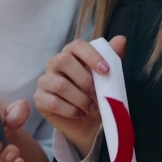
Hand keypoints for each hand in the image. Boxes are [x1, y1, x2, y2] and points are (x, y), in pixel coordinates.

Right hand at [33, 36, 123, 155]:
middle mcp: (54, 63)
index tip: (106, 70)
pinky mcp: (39, 98)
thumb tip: (121, 39)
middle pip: (63, 61)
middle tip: (97, 93)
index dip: (91, 56)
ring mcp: (45, 80)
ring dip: (81, 99)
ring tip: (92, 108)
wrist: (87, 122)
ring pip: (60, 85)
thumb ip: (113, 58)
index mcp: (70, 53)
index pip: (77, 45)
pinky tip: (80, 113)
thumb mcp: (107, 77)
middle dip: (84, 79)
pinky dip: (71, 110)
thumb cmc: (95, 95)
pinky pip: (53, 102)